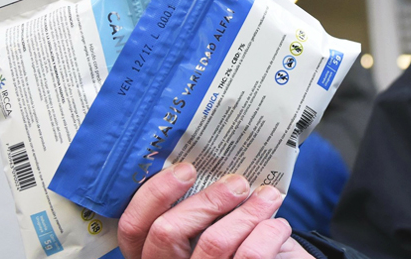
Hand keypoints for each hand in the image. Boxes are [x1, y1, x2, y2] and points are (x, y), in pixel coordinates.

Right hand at [117, 162, 314, 258]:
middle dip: (207, 200)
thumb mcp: (209, 227)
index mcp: (153, 253)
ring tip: (268, 197)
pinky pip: (249, 256)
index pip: (132, 228)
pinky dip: (269, 233)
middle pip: (166, 232)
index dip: (154, 195)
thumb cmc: (237, 245)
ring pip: (214, 243)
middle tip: (237, 183)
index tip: (187, 169)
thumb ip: (200, 206)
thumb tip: (212, 161)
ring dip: (248, 212)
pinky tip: (278, 226)